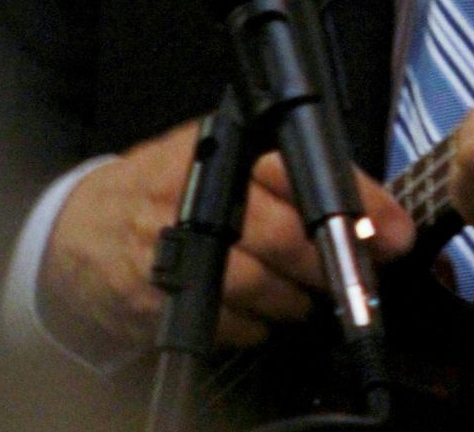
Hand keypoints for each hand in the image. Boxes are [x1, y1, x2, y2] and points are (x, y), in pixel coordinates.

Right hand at [41, 119, 413, 354]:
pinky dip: (254, 325)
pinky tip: (254, 312)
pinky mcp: (158, 302)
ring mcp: (176, 251)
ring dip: (296, 299)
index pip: (305, 171)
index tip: (394, 235)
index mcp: (224, 149)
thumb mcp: (223, 152)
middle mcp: (199, 195)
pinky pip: (230, 325)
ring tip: (300, 293)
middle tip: (357, 279)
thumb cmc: (165, 185)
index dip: (357, 206)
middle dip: (334, 265)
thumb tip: (376, 209)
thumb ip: (290, 172)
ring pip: (264, 289)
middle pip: (288, 238)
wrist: (79, 232)